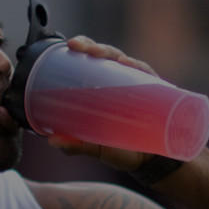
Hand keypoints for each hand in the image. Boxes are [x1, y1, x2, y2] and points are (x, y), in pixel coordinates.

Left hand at [46, 36, 160, 172]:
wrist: (150, 163)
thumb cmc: (122, 149)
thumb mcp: (96, 148)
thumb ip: (76, 145)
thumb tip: (52, 140)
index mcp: (107, 87)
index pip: (94, 60)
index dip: (83, 48)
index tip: (69, 44)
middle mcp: (123, 81)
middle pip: (107, 56)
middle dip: (92, 47)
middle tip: (77, 46)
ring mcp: (140, 86)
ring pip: (125, 61)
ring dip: (110, 54)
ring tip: (97, 53)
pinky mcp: (156, 94)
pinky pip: (147, 76)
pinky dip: (137, 69)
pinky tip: (127, 64)